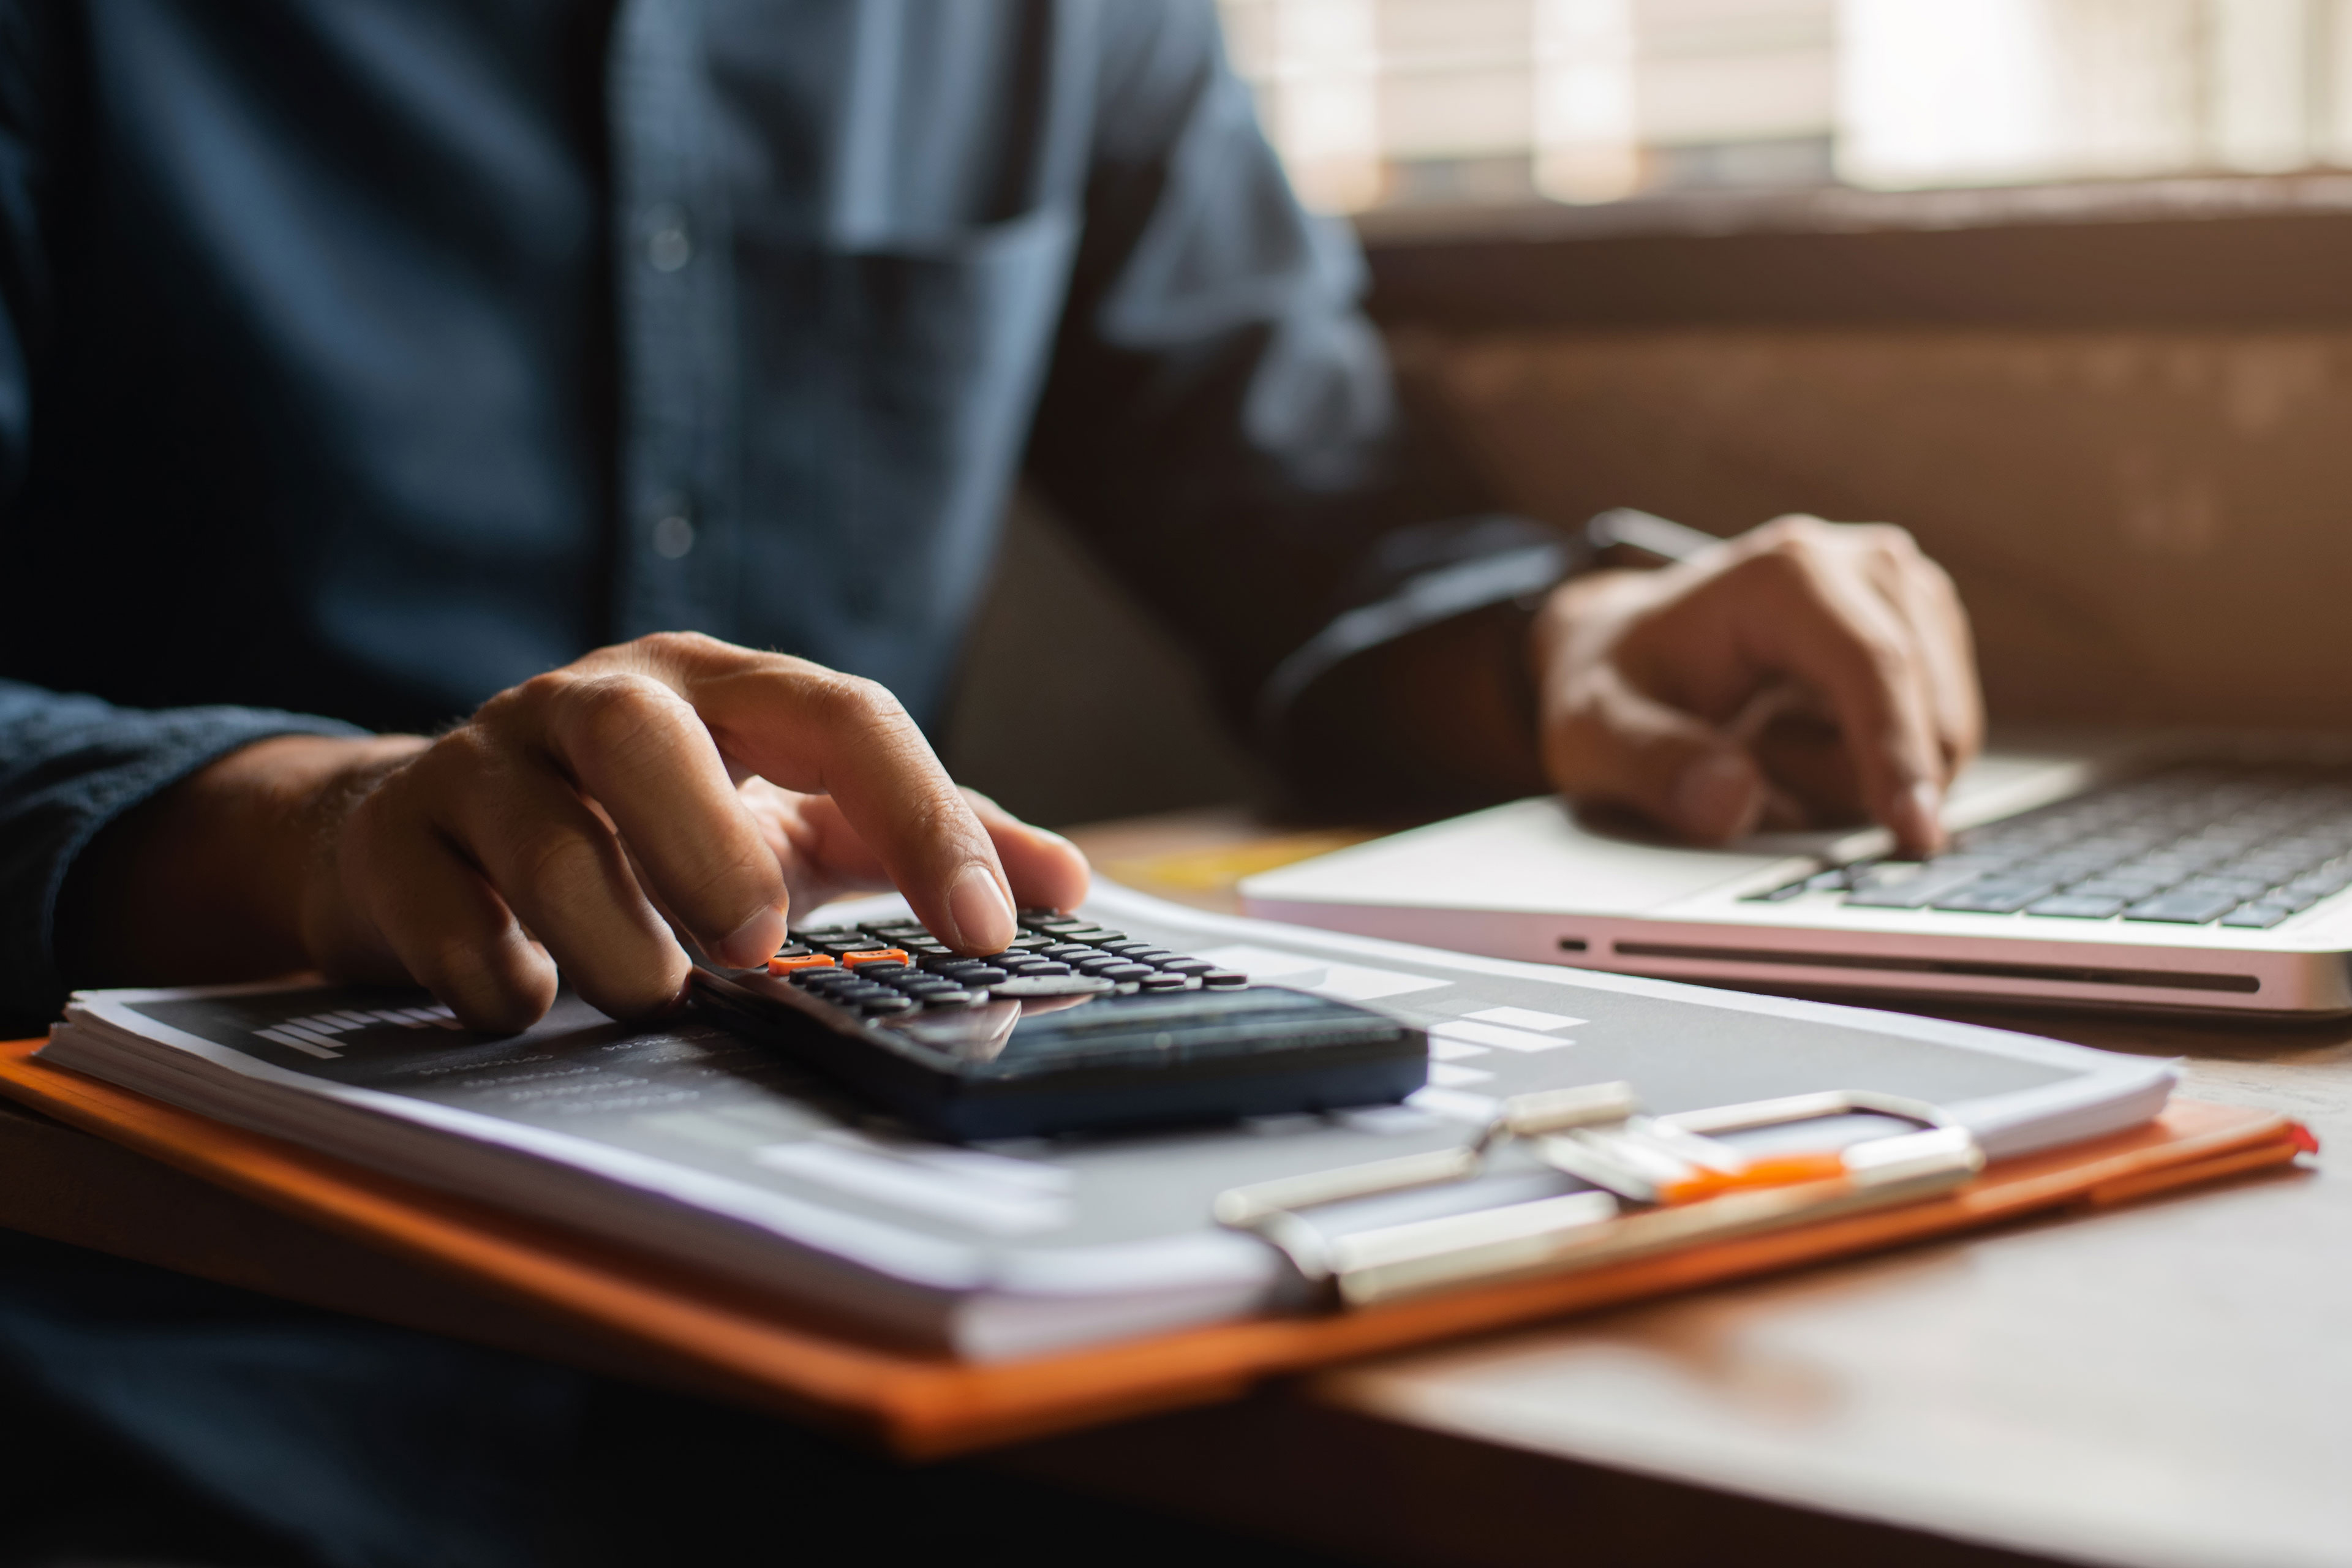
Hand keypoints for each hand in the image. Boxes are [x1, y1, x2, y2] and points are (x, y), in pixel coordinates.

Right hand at [59, 634, 1089, 1029]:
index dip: (924, 816)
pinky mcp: (397, 841)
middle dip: (706, 848)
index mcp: (718, 690)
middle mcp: (597, 705)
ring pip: (541, 841)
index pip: (842, 715)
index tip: (987, 929)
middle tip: (756, 947)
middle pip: (646, 738)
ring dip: (611, 942)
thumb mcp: (794, 817)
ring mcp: (484, 765)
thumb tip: (1062, 883)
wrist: (433, 833)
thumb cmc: (652, 826)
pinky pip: (441, 915)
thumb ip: (919, 838)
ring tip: (654, 993)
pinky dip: (498, 976)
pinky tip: (529, 1000)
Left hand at [1531, 515, 1981, 856]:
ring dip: (1856, 778)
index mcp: (1787, 574)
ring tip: (1769, 743)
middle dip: (1847, 781)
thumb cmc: (1618, 684)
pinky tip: (1807, 741)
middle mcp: (1867, 567)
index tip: (1911, 833)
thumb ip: (1651, 764)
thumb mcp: (1593, 731)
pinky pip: (1939, 743)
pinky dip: (1875, 769)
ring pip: (1940, 740)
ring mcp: (1910, 597)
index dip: (1896, 752)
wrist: (1634, 648)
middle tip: (1750, 759)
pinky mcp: (1931, 636)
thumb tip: (1733, 800)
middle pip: (1922, 716)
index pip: (1872, 666)